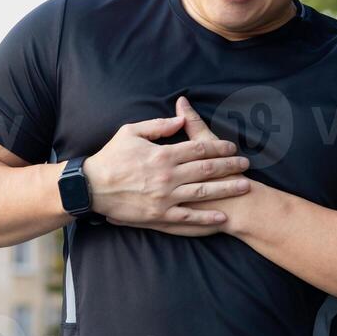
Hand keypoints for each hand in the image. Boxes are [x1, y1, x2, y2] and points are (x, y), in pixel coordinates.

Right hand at [83, 113, 250, 229]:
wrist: (91, 187)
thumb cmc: (110, 157)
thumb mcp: (131, 132)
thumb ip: (158, 125)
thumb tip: (180, 118)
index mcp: (163, 154)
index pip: (199, 148)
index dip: (219, 146)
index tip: (232, 147)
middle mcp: (168, 176)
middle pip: (207, 169)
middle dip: (230, 166)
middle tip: (246, 164)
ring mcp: (165, 197)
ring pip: (204, 192)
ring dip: (227, 189)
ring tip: (244, 186)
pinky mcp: (159, 215)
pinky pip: (188, 217)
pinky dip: (206, 217)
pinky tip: (222, 216)